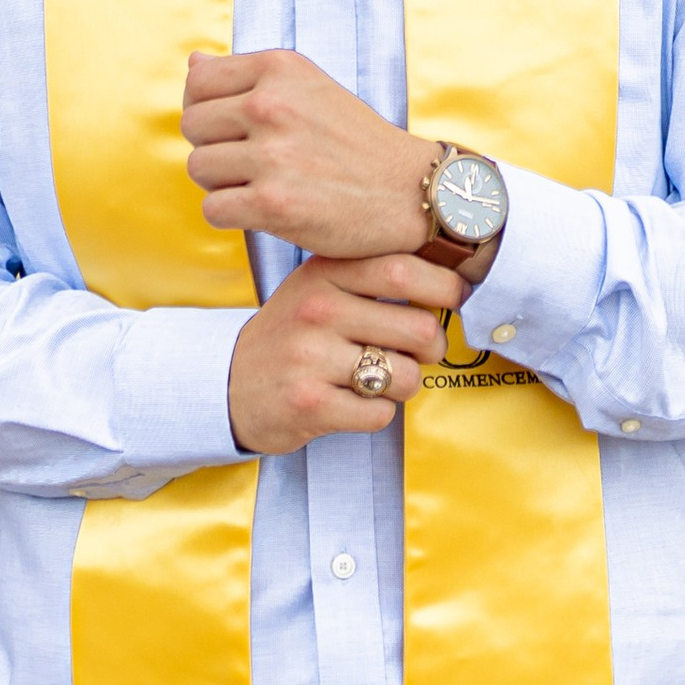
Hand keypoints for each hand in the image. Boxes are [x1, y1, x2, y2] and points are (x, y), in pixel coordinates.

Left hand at [184, 48, 436, 260]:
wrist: (407, 192)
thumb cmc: (355, 141)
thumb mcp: (308, 87)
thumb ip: (249, 76)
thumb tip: (193, 64)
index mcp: (279, 68)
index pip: (198, 84)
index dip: (208, 110)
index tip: (235, 129)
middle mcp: (272, 104)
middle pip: (192, 126)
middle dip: (214, 147)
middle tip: (251, 162)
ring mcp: (272, 155)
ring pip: (198, 168)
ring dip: (222, 184)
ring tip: (261, 184)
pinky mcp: (273, 204)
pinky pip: (212, 209)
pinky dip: (231, 215)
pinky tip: (262, 210)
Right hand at [228, 251, 468, 456]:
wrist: (229, 383)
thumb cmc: (294, 334)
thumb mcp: (321, 287)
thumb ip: (372, 274)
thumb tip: (451, 274)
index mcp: (324, 274)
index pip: (402, 271)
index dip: (445, 287)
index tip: (455, 298)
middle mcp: (317, 310)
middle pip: (418, 328)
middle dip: (432, 347)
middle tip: (420, 352)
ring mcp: (311, 358)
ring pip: (406, 376)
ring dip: (406, 384)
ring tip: (380, 379)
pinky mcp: (309, 404)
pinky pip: (381, 413)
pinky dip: (378, 413)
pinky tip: (354, 402)